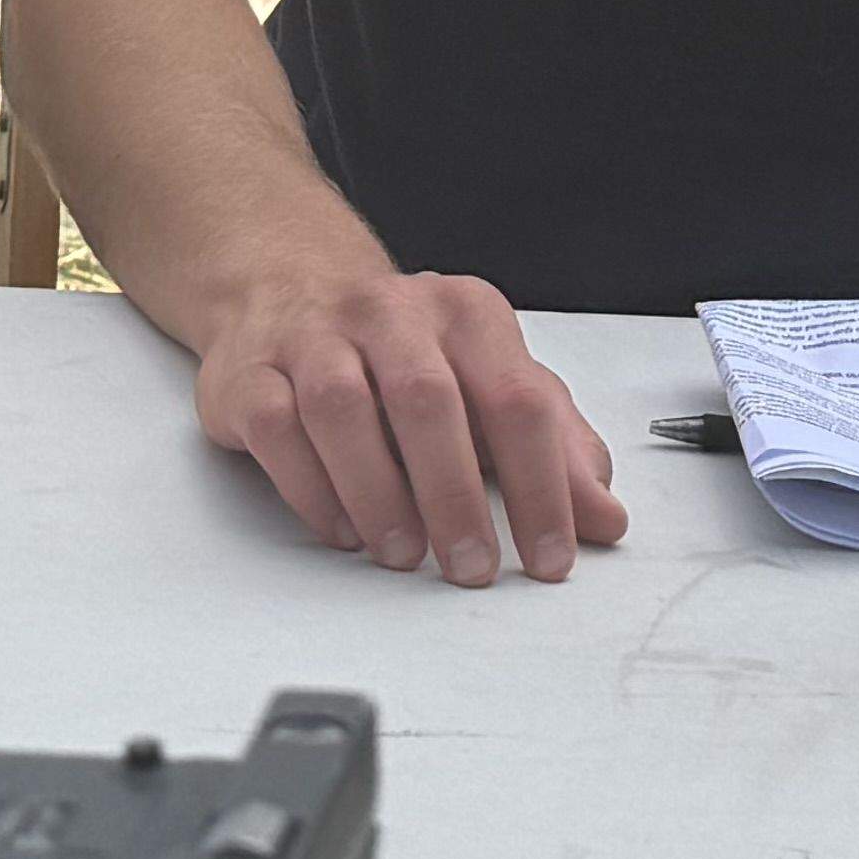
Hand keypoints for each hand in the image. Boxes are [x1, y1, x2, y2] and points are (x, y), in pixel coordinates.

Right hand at [194, 263, 625, 588]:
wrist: (290, 292)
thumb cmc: (407, 356)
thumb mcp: (493, 385)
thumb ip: (557, 449)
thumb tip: (606, 520)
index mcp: (466, 313)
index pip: (518, 399)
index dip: (543, 486)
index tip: (552, 556)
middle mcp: (391, 312)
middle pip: (430, 401)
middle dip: (456, 496)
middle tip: (473, 567)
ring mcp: (314, 337)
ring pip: (343, 409)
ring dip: (378, 493)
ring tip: (404, 555)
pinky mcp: (252, 372)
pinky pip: (277, 427)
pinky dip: (312, 487)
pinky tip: (342, 530)